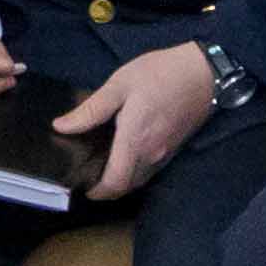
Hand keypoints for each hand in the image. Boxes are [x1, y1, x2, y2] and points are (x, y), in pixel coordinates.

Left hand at [55, 39, 220, 196]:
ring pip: (140, 180)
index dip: (98, 192)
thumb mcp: (120, 85)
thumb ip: (91, 109)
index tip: (82, 186)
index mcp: (135, 141)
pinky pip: (151, 170)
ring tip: (103, 167)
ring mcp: (166, 154)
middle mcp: (152, 155)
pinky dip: (135, 172)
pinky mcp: (174, 148)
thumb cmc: (160, 74)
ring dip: (122, 181)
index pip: (115, 183)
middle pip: (127, 187)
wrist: (204, 72)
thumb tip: (61, 127)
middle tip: (88, 176)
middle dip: (107, 189)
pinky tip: (125, 156)